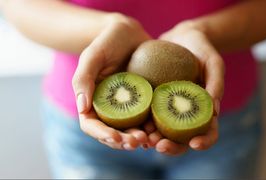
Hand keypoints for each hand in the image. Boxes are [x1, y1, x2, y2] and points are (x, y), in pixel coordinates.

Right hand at [72, 13, 150, 149]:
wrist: (130, 34)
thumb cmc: (108, 42)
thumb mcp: (93, 56)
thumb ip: (83, 79)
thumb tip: (82, 109)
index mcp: (92, 102)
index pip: (92, 126)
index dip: (103, 135)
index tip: (116, 137)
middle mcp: (110, 109)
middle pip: (114, 133)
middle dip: (125, 142)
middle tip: (139, 141)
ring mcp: (128, 108)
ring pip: (132, 131)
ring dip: (140, 139)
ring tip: (151, 140)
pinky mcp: (145, 103)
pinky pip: (148, 119)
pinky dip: (154, 128)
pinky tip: (162, 129)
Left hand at [147, 21, 223, 155]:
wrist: (181, 38)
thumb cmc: (202, 50)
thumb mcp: (213, 62)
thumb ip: (216, 83)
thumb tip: (215, 111)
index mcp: (205, 111)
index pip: (209, 132)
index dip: (204, 141)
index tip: (194, 143)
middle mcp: (186, 115)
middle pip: (183, 140)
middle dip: (172, 147)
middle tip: (160, 146)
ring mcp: (169, 110)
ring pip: (163, 133)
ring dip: (153, 140)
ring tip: (143, 140)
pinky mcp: (154, 101)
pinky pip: (148, 115)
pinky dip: (141, 123)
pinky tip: (133, 124)